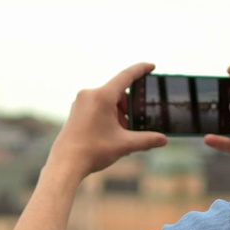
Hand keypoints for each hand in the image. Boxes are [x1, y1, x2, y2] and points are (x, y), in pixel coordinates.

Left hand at [46, 62, 167, 180]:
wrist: (65, 164)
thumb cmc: (93, 151)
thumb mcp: (125, 145)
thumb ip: (147, 140)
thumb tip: (164, 140)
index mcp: (102, 96)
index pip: (126, 76)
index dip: (141, 70)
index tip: (152, 66)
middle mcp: (90, 94)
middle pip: (118, 94)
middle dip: (129, 109)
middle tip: (134, 127)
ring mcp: (81, 102)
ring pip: (108, 101)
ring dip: (118, 114)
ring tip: (120, 135)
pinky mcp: (76, 110)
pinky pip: (98, 106)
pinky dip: (108, 116)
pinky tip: (109, 134)